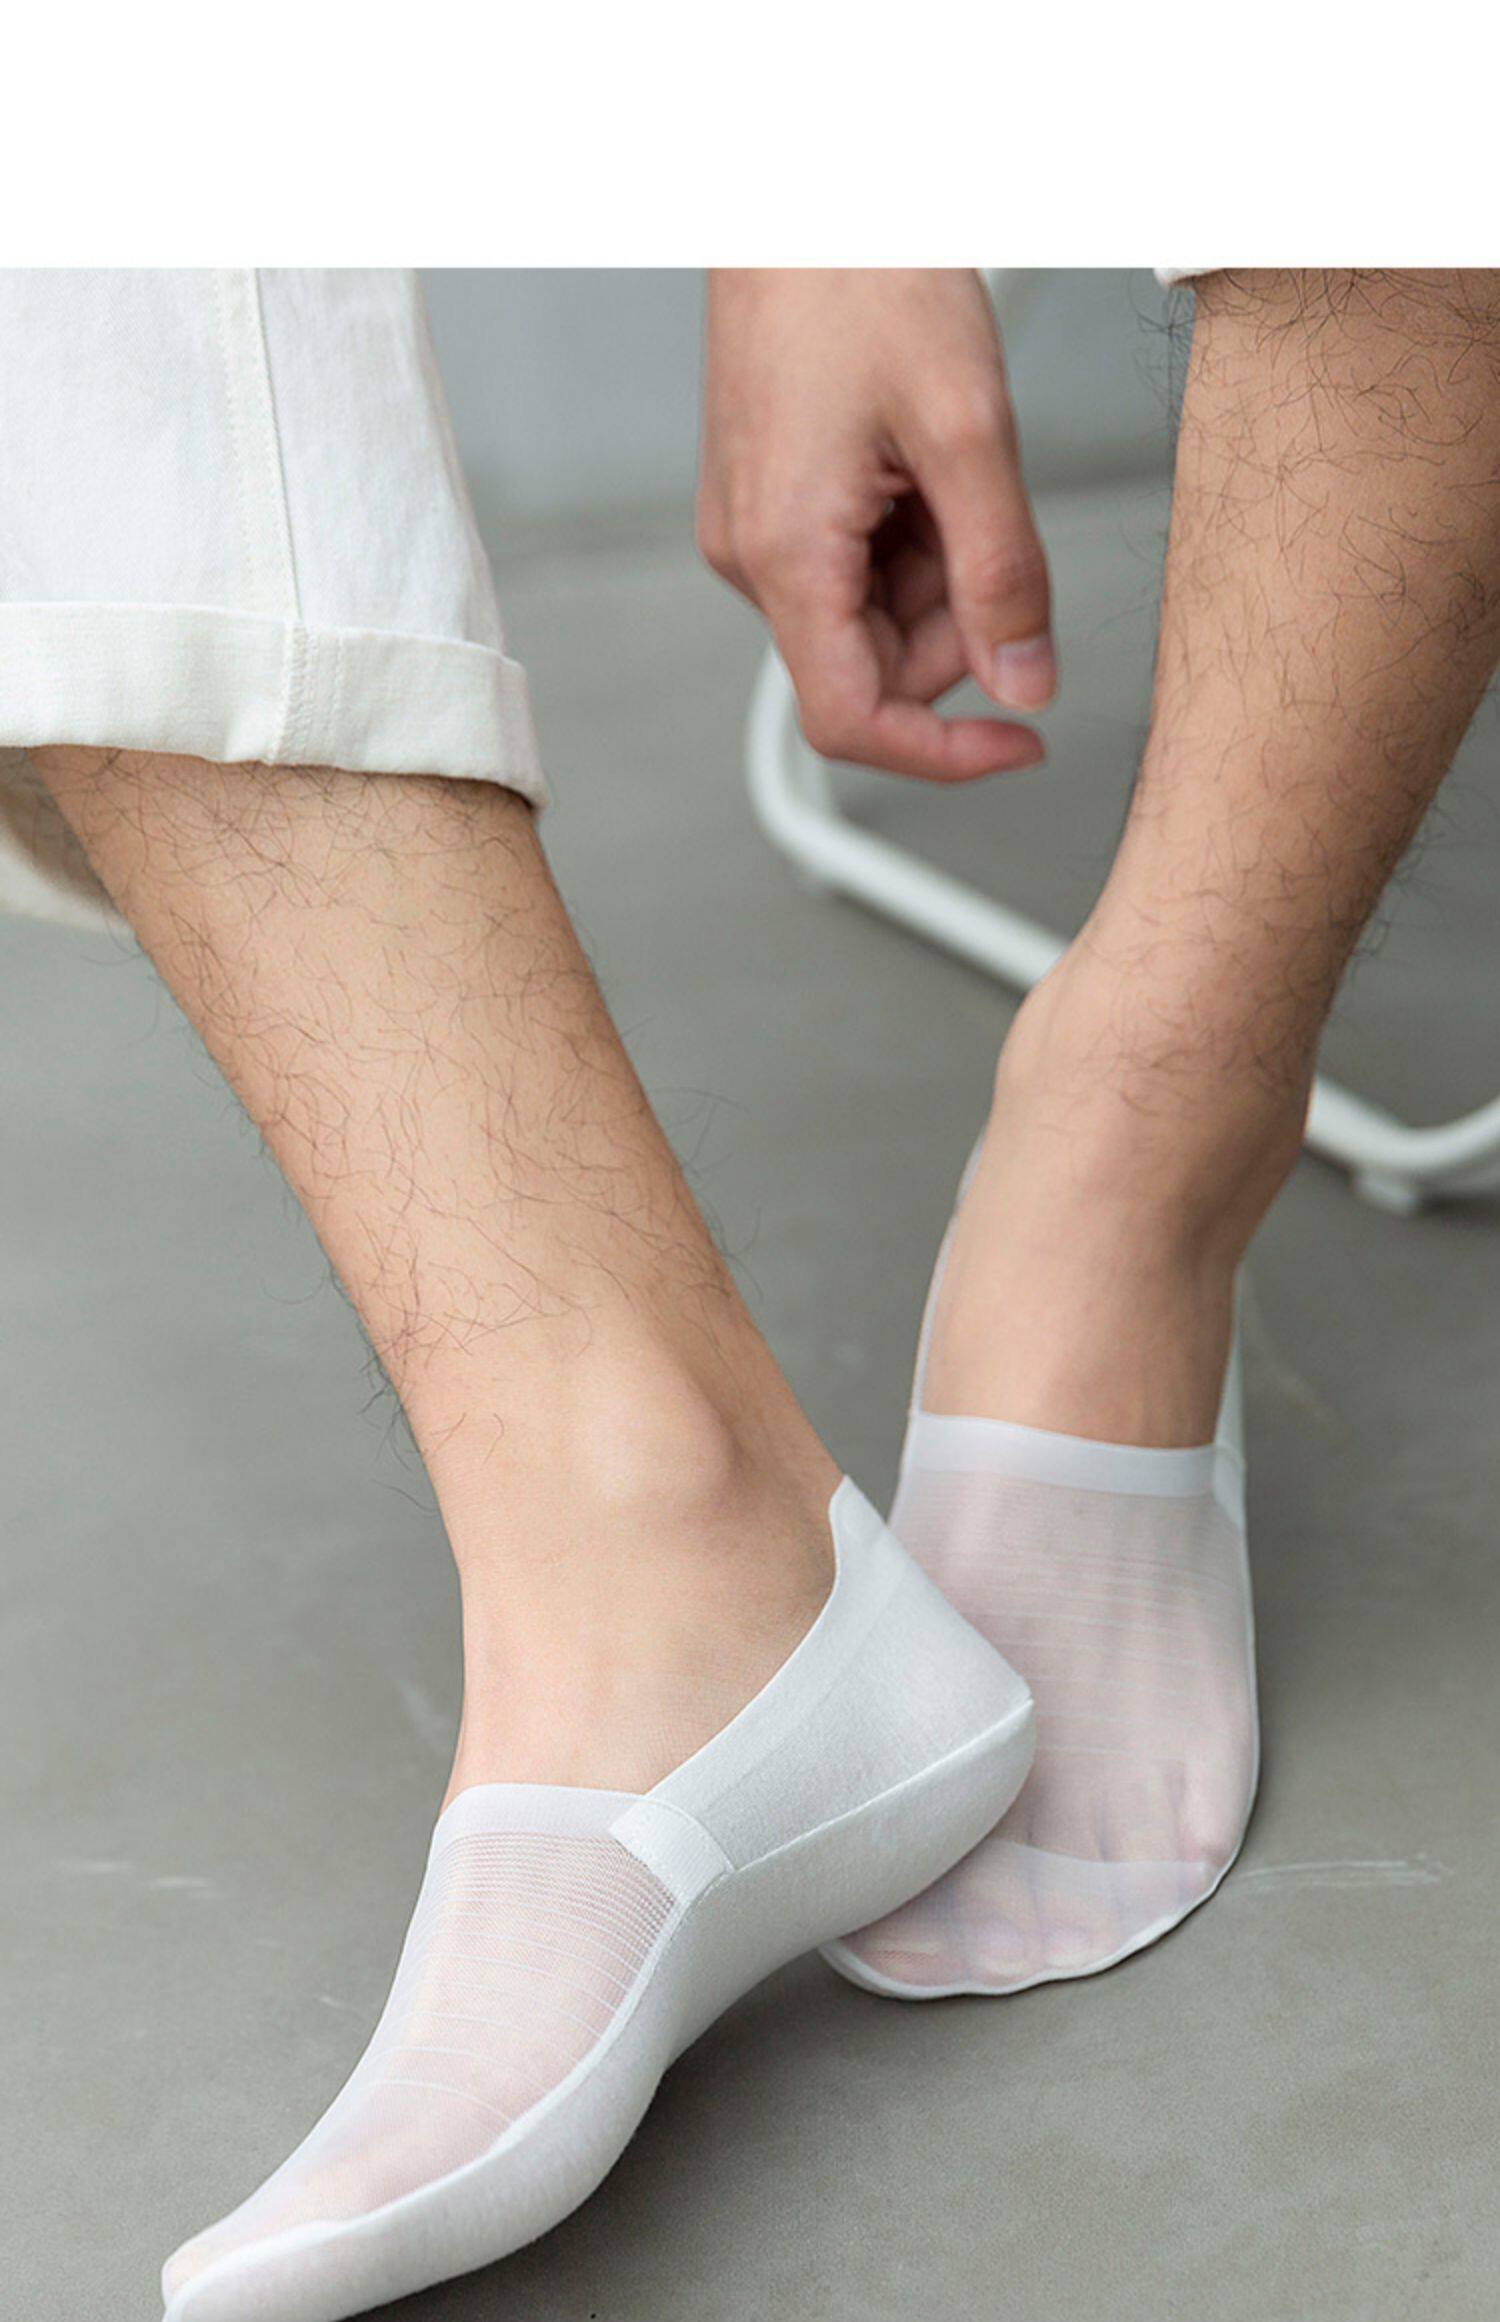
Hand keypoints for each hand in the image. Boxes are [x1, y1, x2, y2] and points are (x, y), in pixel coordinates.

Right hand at [698, 269, 1053, 781]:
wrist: (802, 190)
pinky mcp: (767, 502)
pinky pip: (853, 565)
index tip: (1022, 743)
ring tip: (950, 464)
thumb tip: (1025, 685)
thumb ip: (1002, 573)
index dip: (945, 756)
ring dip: (938, 571)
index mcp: (785, 554)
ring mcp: (754, 531)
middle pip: (875, 666)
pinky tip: (919, 459)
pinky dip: (910, 537)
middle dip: (956, 622)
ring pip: (873, 616)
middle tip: (992, 518)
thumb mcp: (969, 430)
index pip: (853, 722)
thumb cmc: (864, 276)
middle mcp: (752, 558)